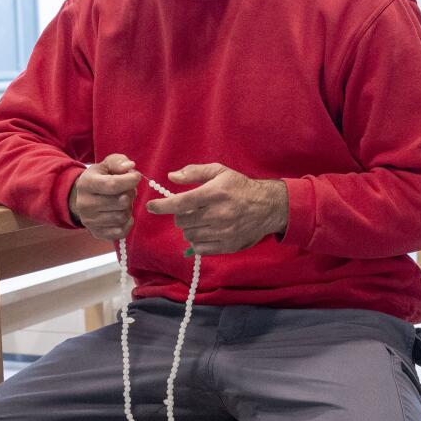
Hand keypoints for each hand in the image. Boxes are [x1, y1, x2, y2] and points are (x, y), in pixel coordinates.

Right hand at [69, 154, 141, 241]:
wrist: (83, 197)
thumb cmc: (99, 178)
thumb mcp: (106, 165)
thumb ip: (118, 161)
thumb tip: (130, 167)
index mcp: (86, 184)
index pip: (113, 184)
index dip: (130, 180)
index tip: (136, 176)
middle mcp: (85, 204)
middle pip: (121, 202)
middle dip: (130, 194)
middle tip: (128, 190)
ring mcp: (89, 221)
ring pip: (122, 216)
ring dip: (129, 208)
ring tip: (124, 202)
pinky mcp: (97, 233)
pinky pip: (120, 232)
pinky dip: (127, 223)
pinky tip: (124, 214)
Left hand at [145, 162, 287, 255]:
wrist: (268, 207)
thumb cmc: (241, 187)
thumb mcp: (220, 172)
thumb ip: (194, 172)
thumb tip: (171, 177)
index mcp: (214, 193)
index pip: (181, 203)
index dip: (162, 206)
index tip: (151, 207)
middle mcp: (218, 214)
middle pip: (183, 221)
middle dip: (181, 215)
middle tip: (190, 211)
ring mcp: (223, 232)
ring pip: (189, 235)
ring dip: (189, 229)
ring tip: (200, 221)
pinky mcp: (227, 246)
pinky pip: (200, 248)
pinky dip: (197, 241)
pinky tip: (205, 232)